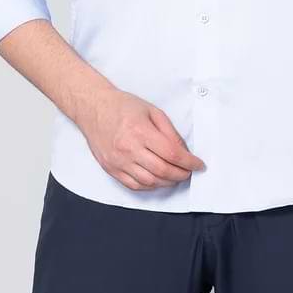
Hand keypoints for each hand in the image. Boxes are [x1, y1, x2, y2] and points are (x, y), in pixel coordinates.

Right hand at [75, 86, 205, 190]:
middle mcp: (129, 149)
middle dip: (181, 174)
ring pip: (150, 182)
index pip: (172, 153)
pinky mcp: (111, 169)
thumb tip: (183, 150)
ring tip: (175, 176)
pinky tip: (157, 180)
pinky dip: (150, 186)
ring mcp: (119, 161)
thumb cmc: (123, 106)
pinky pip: (134, 185)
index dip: (189, 162)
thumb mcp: (152, 111)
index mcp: (141, 131)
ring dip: (167, 182)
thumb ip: (169, 132)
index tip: (198, 165)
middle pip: (163, 171)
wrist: (94, 108)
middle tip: (188, 172)